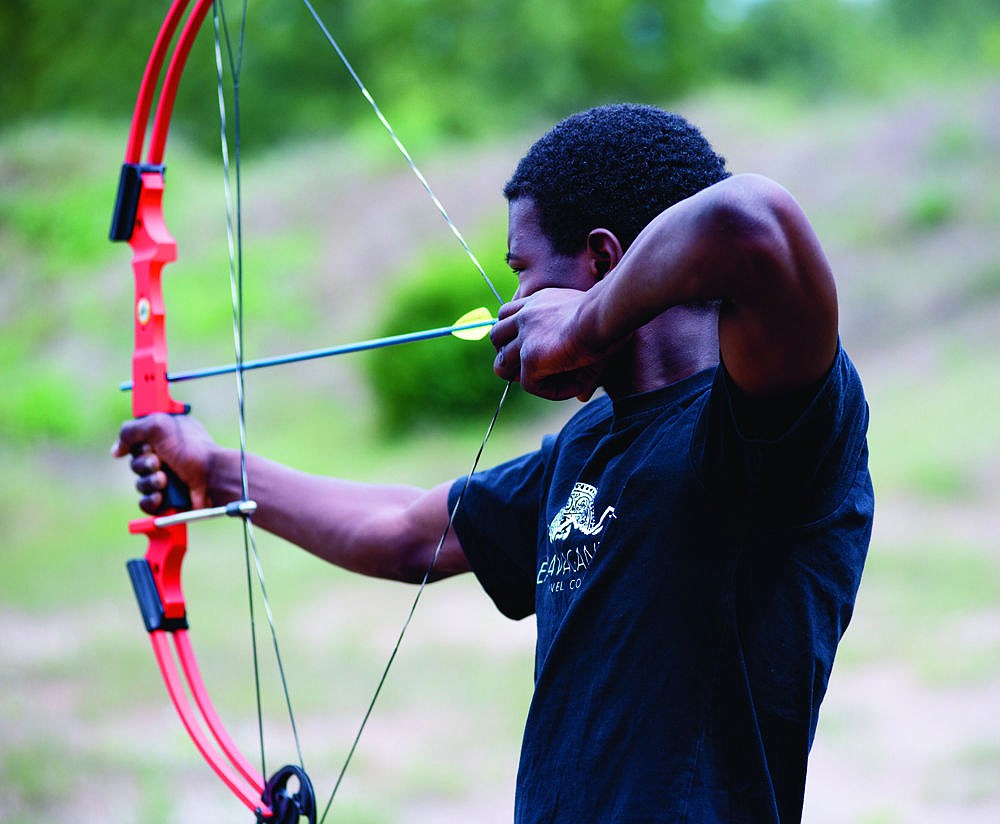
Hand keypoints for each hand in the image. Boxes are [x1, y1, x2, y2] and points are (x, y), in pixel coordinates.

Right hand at [112, 413, 217, 513]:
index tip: (147, 444)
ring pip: (139, 484)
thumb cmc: (192, 450)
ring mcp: (167, 478)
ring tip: (165, 481)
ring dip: (149, 482)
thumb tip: (116, 450)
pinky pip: (145, 503)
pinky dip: (151, 500)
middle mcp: (165, 456)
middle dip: (143, 464)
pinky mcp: (168, 499)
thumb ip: (131, 430)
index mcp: (164, 436)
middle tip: (159, 463)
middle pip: (135, 462)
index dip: (137, 443)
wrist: (213, 479)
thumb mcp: (160, 426)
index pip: (136, 439)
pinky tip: (162, 497)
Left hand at [490, 287, 608, 401]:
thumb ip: (580, 354)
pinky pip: (530, 385)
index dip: (513, 332)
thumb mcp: (590, 330)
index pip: (509, 313)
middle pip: (497, 335)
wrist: (606, 314)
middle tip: (530, 368)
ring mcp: (525, 337)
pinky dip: (551, 392)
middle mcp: (527, 315)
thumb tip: (581, 395)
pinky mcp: (530, 357)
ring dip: (519, 377)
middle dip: (507, 354)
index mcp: (539, 301)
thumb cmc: (609, 315)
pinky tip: (574, 388)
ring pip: (502, 363)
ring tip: (547, 382)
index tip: (532, 347)